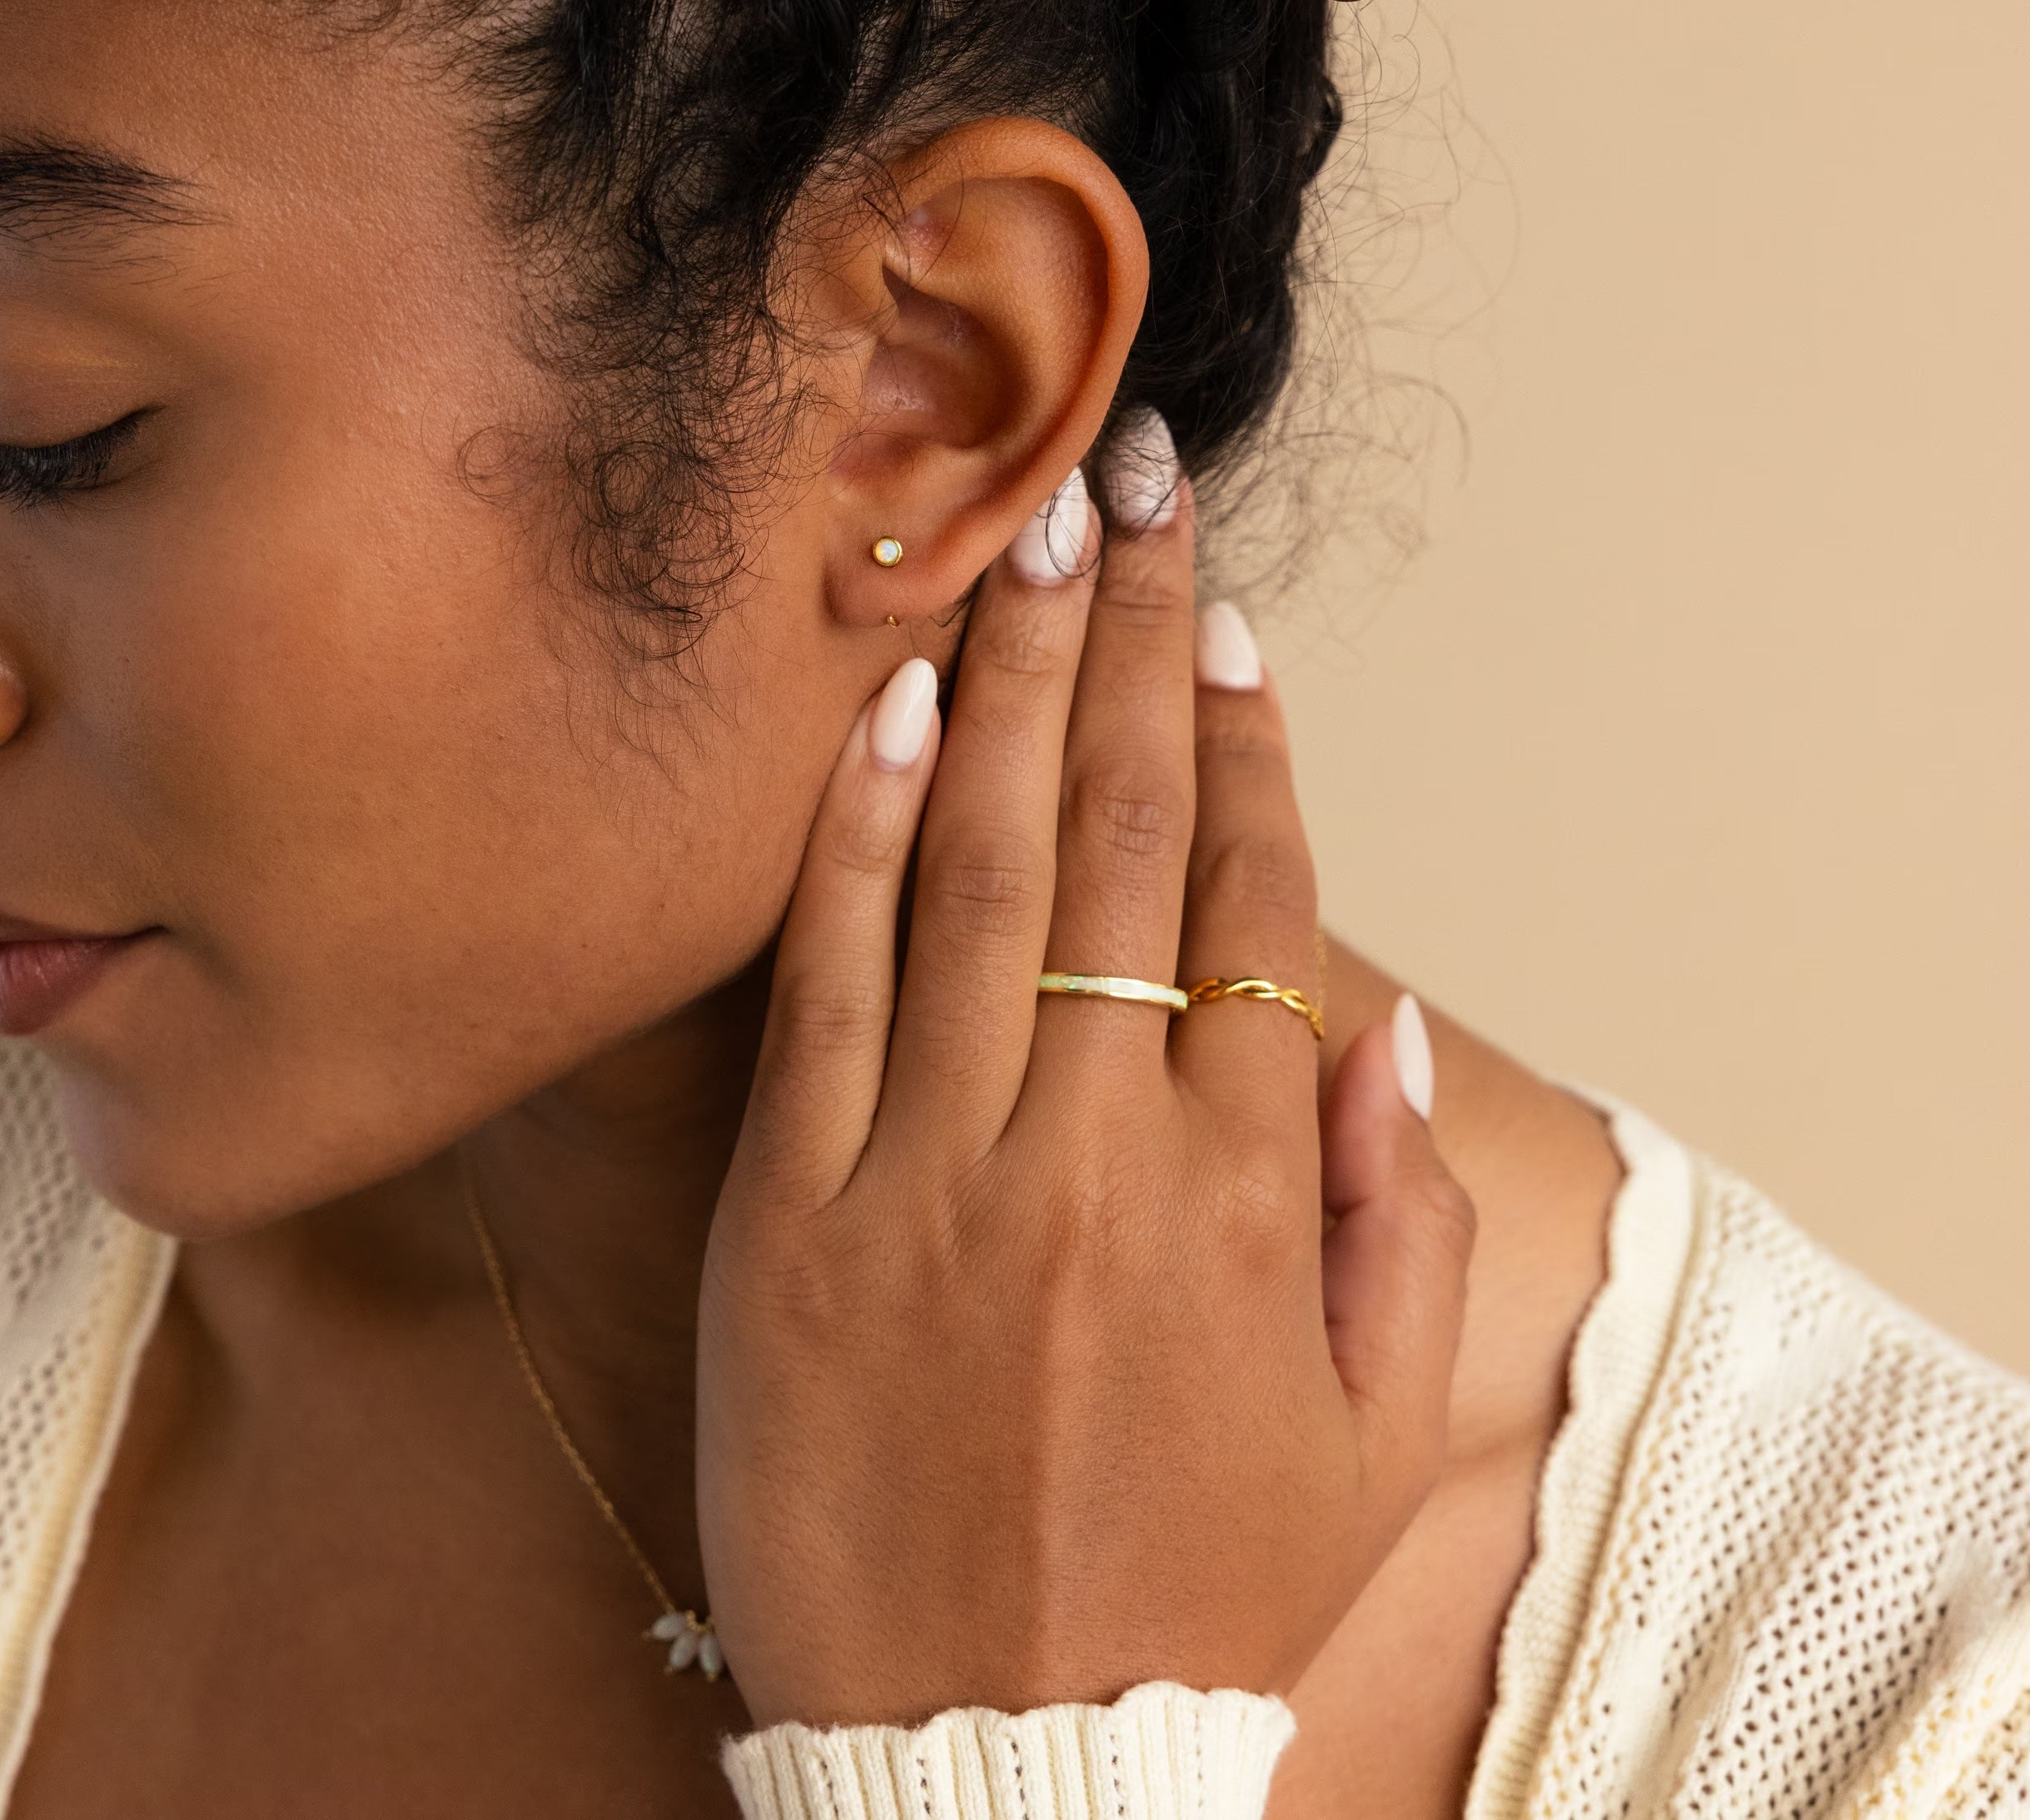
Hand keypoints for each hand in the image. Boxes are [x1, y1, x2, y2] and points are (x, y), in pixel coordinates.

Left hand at [695, 455, 1473, 1729]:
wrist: (991, 1758)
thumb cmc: (1192, 1585)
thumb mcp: (1366, 1432)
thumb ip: (1393, 1213)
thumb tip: (1369, 1017)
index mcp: (1244, 1193)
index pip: (1254, 902)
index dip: (1245, 740)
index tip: (1225, 616)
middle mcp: (1095, 1150)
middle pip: (1124, 838)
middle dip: (1129, 644)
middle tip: (1127, 487)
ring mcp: (930, 1170)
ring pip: (982, 874)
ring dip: (1013, 686)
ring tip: (1026, 543)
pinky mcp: (786, 1214)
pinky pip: (825, 985)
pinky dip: (860, 836)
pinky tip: (889, 707)